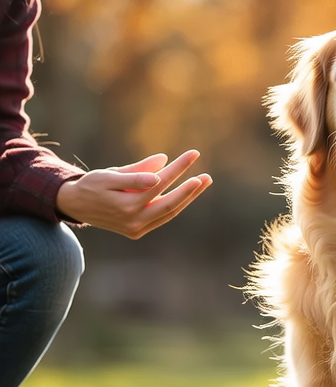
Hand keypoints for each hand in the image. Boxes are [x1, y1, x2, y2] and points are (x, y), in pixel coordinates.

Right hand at [56, 150, 212, 238]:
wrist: (76, 206)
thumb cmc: (93, 184)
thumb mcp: (110, 174)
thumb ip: (137, 171)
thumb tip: (164, 160)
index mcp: (124, 203)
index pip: (159, 183)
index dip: (178, 168)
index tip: (193, 155)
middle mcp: (132, 220)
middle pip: (170, 203)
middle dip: (190, 189)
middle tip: (207, 176)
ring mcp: (136, 228)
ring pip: (170, 212)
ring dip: (189, 197)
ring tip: (204, 181)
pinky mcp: (138, 231)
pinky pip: (163, 217)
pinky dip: (177, 205)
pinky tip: (189, 192)